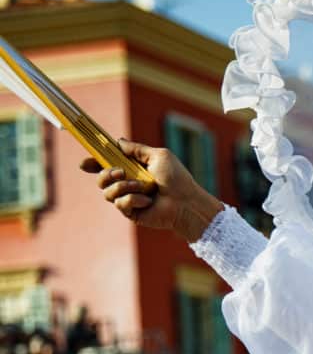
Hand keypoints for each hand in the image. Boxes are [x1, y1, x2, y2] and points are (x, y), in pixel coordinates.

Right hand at [79, 139, 224, 242]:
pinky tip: (149, 202)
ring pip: (107, 192)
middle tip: (120, 172)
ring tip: (143, 188)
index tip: (85, 163)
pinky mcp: (131, 212)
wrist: (187, 202)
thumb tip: (118, 141)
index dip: (93, 164)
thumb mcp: (158, 156)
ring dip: (124, 186)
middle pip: (100, 179)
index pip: (106, 165)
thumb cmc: (177, 179)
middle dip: (105, 174)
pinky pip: (120, 203)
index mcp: (132, 170)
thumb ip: (136, 149)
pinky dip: (134, 199)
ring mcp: (128, 199)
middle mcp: (127, 184)